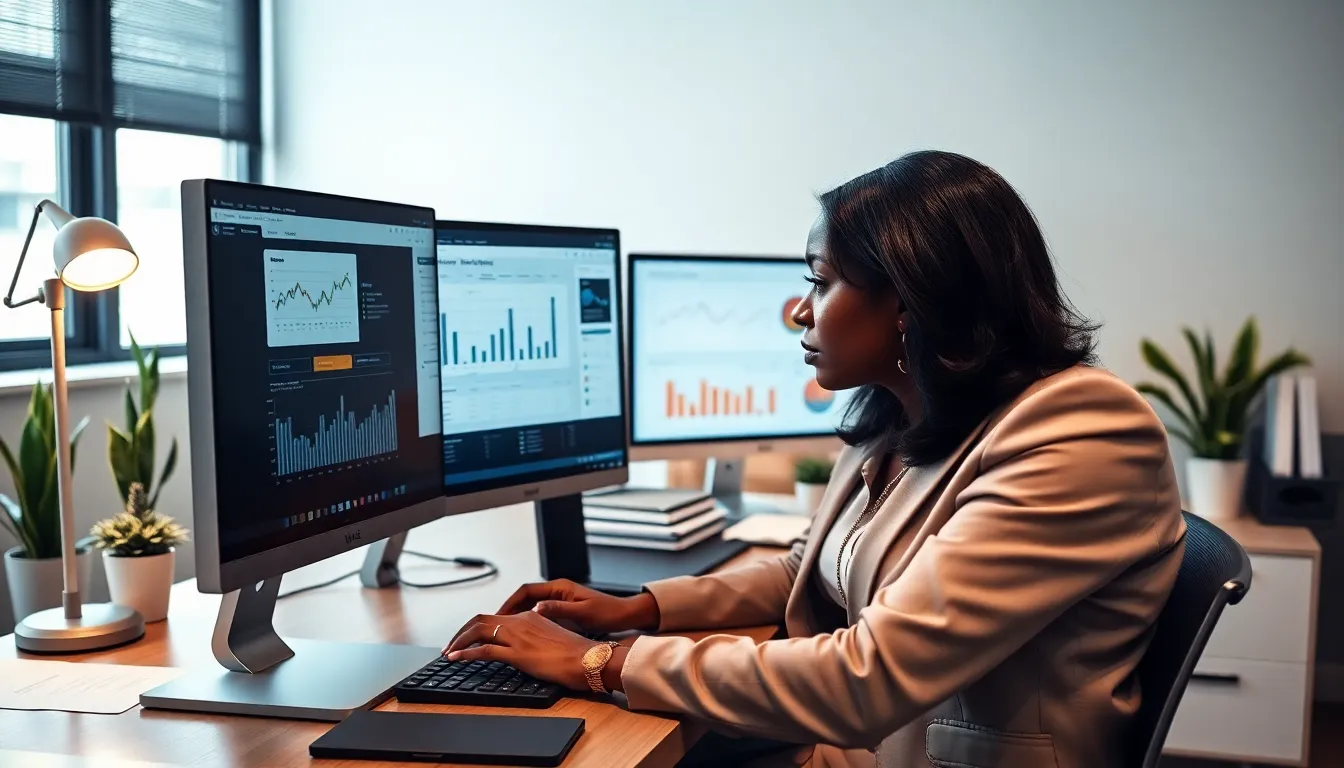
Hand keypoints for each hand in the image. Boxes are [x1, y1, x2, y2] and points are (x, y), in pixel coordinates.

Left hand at [444, 610, 626, 691]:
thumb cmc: (577, 654)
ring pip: (478, 631)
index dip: (475, 626)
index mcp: (530, 616)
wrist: (589, 659)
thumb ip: (535, 638)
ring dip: (458, 642)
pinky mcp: (517, 653)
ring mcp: (518, 636)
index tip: (466, 637)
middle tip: (449, 645)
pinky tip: (456, 659)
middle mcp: (521, 621)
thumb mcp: (552, 639)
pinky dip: (466, 653)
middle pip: (480, 619)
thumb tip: (524, 647)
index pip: (495, 616)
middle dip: (461, 632)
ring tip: (448, 653)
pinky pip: (484, 650)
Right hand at [498, 579, 659, 633]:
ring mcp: (560, 599)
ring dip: (517, 616)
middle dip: (509, 610)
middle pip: (524, 597)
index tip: (498, 615)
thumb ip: (558, 610)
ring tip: (504, 631)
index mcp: (559, 588)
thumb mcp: (582, 613)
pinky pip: (539, 613)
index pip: (526, 591)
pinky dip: (528, 621)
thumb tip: (535, 609)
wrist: (625, 615)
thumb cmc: (607, 612)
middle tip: (495, 625)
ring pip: (530, 605)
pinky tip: (524, 634)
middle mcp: (557, 591)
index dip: (509, 602)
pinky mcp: (563, 609)